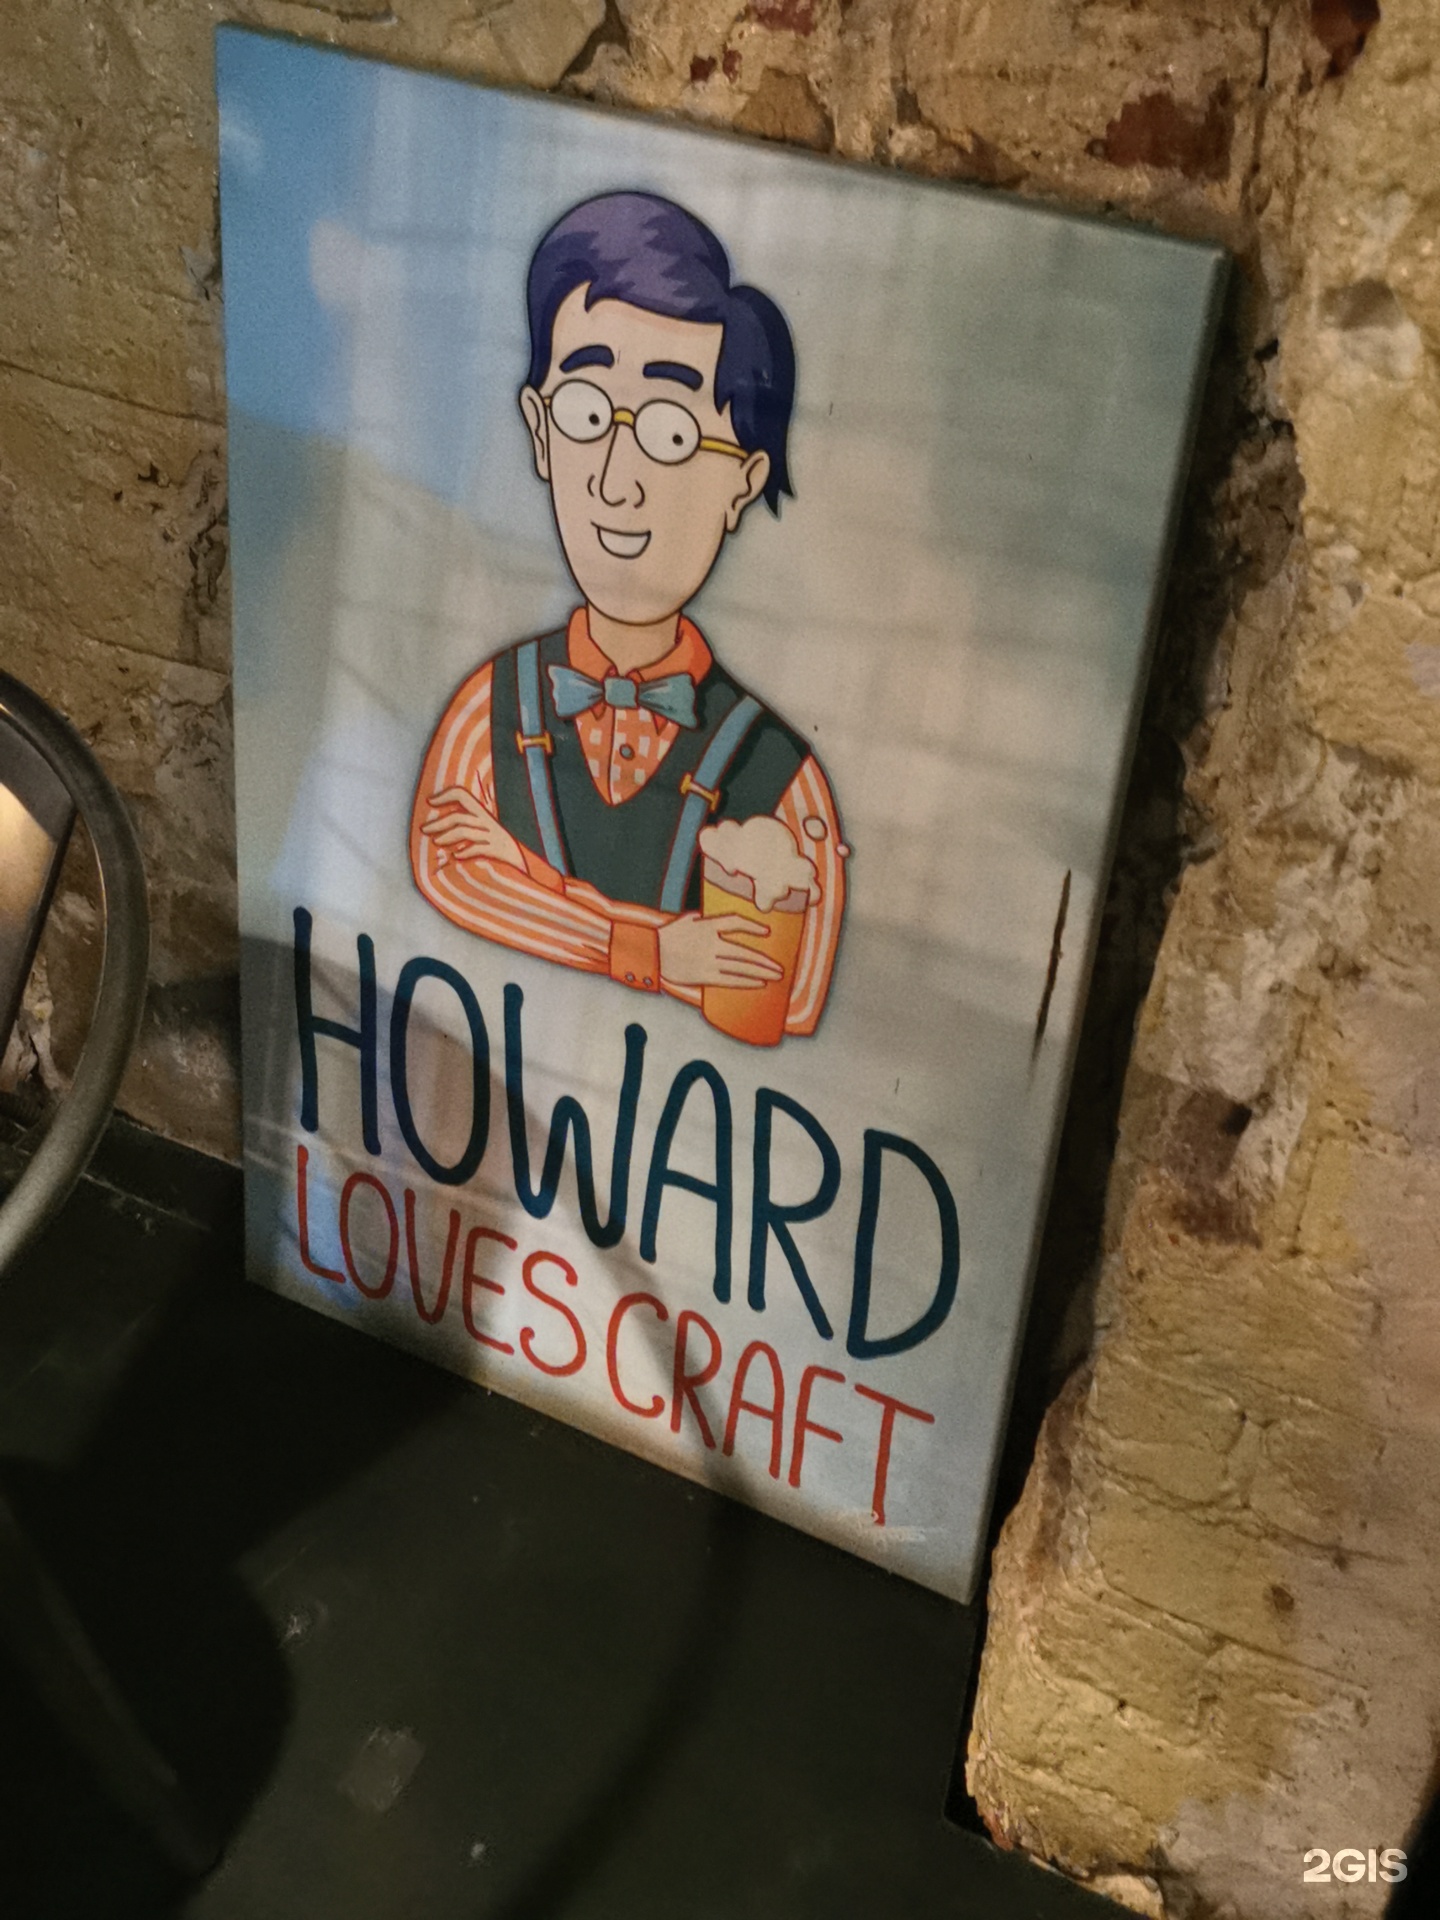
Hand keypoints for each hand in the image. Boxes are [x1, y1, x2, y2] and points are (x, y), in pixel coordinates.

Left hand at [421, 786, 524, 869]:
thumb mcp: (486, 832)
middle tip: (425, 829)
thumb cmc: (500, 850)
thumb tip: (439, 830)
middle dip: (439, 822)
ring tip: (436, 842)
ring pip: (465, 831)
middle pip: (459, 816)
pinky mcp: (499, 852)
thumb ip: (467, 827)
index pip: (462, 795)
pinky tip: (456, 857)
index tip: (430, 801)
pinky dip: (465, 852)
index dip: (445, 795)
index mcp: (484, 815)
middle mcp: (488, 823)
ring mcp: (494, 837)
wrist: (526, 865)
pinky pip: (479, 849)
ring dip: (447, 836)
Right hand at [659, 913, 783, 989]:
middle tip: (780, 968)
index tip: (767, 933)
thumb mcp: (687, 919)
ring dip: (761, 973)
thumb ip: (706, 918)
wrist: (651, 953)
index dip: (753, 927)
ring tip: (775, 976)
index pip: (735, 922)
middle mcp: (711, 943)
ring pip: (741, 967)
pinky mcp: (703, 975)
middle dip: (765, 961)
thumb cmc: (668, 935)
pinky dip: (746, 982)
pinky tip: (759, 984)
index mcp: (707, 925)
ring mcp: (708, 960)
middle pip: (745, 952)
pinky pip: (729, 979)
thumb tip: (722, 920)